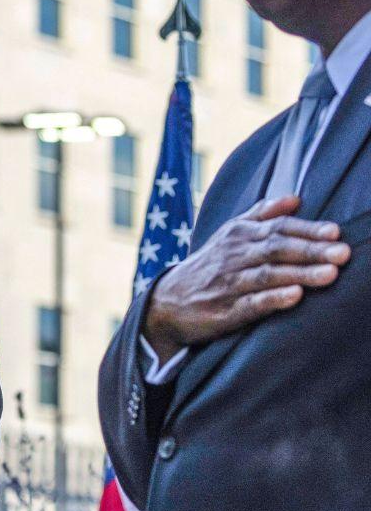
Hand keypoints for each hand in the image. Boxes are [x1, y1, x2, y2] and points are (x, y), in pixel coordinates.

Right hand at [144, 195, 349, 360]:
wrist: (166, 302)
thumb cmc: (209, 266)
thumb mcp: (228, 234)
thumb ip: (261, 215)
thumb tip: (295, 198)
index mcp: (238, 235)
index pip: (277, 228)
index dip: (307, 230)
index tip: (335, 232)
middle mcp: (233, 256)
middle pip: (276, 249)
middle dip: (311, 250)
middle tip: (343, 252)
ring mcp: (228, 284)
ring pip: (268, 275)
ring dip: (300, 274)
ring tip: (330, 274)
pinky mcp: (224, 312)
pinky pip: (251, 304)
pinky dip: (273, 299)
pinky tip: (294, 297)